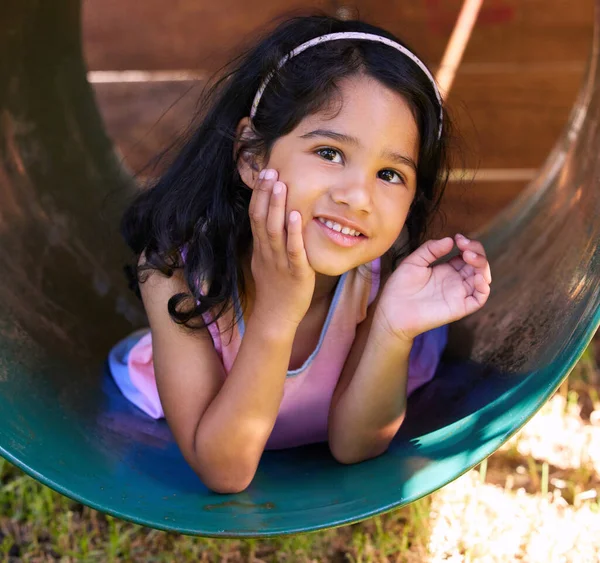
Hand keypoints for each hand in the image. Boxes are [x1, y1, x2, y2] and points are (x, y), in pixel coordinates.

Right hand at [248, 168, 315, 327]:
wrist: (275, 317)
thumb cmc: (274, 289)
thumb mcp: (265, 261)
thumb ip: (268, 242)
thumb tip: (270, 222)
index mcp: (261, 248)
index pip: (256, 215)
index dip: (259, 194)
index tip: (265, 173)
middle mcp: (267, 251)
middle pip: (262, 217)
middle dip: (265, 193)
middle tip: (270, 170)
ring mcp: (280, 261)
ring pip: (275, 230)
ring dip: (277, 206)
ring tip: (280, 184)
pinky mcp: (296, 271)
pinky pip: (294, 249)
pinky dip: (294, 232)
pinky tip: (297, 215)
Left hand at [374, 234, 491, 340]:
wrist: (392, 311)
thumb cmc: (400, 288)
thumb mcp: (413, 262)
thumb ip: (430, 250)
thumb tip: (450, 240)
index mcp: (447, 270)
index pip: (467, 255)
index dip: (468, 244)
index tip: (458, 238)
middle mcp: (456, 281)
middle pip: (478, 264)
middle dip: (476, 251)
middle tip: (464, 245)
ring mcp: (459, 294)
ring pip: (482, 278)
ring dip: (482, 265)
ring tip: (469, 256)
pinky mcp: (460, 307)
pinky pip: (479, 299)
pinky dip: (483, 287)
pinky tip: (476, 276)